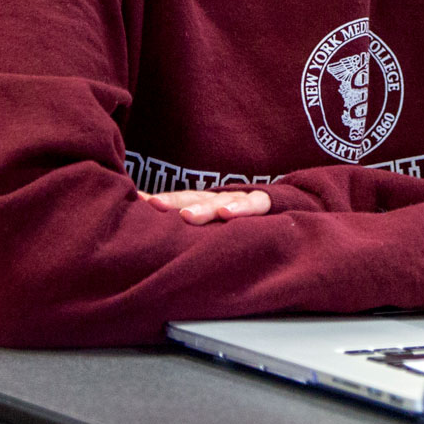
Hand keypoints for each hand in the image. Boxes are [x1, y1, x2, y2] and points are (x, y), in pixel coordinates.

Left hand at [138, 188, 271, 223]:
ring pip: (221, 201)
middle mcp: (220, 199)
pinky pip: (255, 204)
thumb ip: (184, 224)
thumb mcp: (212, 222)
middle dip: (173, 202)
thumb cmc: (238, 224)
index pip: (178, 201)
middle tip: (154, 205)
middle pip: (194, 199)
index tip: (140, 203)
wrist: (284, 208)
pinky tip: (228, 214)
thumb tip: (145, 222)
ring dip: (203, 208)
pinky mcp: (265, 203)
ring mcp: (242, 199)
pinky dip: (242, 207)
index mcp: (204, 204)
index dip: (160, 201)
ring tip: (187, 216)